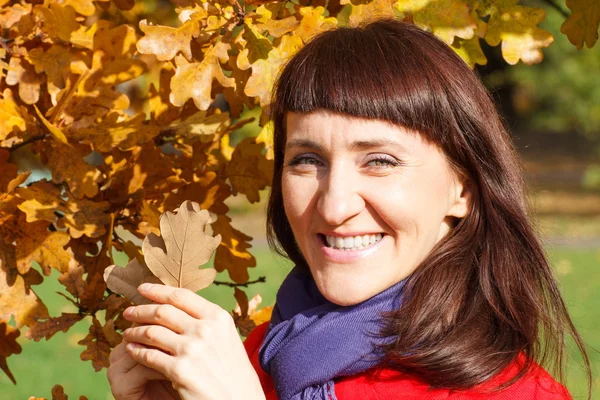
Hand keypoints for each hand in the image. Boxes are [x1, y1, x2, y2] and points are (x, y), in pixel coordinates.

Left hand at [120, 283, 264, 399]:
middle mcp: (205, 329)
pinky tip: (132, 351)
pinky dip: (136, 351)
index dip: (157, 290)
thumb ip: (205, 322)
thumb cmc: (232, 371)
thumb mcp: (226, 337)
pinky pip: (149, 355)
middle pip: (163, 311)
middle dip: (141, 310)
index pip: (181, 296)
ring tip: (127, 333)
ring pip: (152, 332)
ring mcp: (192, 349)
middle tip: (128, 311)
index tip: (142, 289)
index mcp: (218, 317)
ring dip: (135, 331)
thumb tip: (176, 307)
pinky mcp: (179, 371)